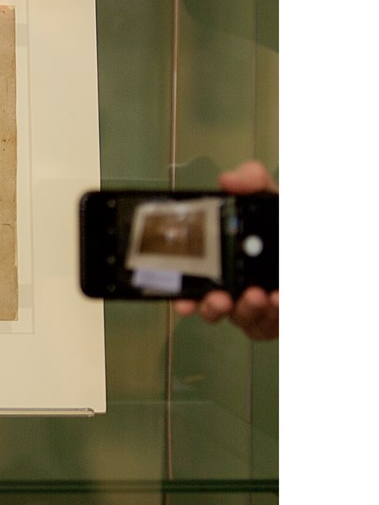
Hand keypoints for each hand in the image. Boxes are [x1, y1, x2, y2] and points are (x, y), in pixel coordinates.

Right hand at [174, 161, 278, 339]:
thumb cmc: (286, 227)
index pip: (193, 279)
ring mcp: (256, 307)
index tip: (180, 297)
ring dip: (245, 310)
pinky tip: (278, 298)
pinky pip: (269, 324)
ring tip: (256, 296)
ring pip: (241, 319)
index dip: (181, 292)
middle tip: (219, 299)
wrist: (324, 253)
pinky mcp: (276, 319)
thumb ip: (253, 182)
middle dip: (210, 307)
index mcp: (223, 259)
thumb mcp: (271, 200)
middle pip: (211, 306)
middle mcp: (234, 286)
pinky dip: (273, 314)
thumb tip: (227, 180)